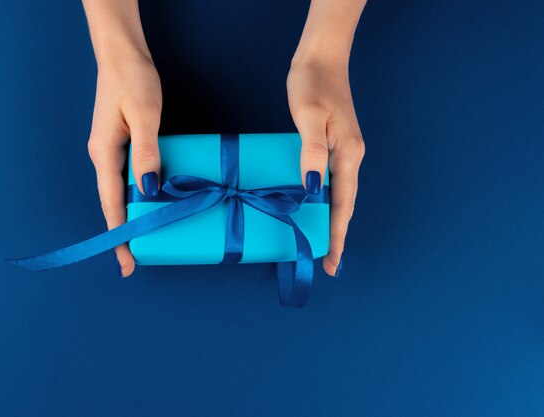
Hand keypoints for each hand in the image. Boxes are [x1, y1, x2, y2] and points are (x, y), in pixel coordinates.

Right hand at [87, 55, 161, 276]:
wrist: (122, 55)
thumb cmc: (132, 80)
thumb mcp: (143, 114)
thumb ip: (146, 151)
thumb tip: (149, 189)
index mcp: (104, 153)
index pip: (112, 204)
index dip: (120, 234)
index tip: (126, 263)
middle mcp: (104, 157)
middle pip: (114, 203)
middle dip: (125, 232)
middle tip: (139, 259)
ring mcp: (112, 151)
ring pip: (122, 191)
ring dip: (134, 215)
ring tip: (149, 237)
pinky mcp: (123, 144)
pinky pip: (130, 177)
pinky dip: (140, 194)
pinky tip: (154, 201)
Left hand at [287, 55, 364, 276]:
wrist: (322, 58)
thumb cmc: (312, 83)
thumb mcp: (307, 116)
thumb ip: (311, 152)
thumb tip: (313, 189)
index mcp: (348, 154)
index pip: (342, 205)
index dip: (337, 235)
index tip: (333, 263)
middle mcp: (351, 156)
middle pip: (345, 205)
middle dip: (337, 234)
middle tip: (327, 262)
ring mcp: (345, 150)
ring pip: (340, 195)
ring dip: (332, 220)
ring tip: (321, 242)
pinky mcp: (335, 144)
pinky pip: (333, 181)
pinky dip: (326, 200)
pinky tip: (314, 206)